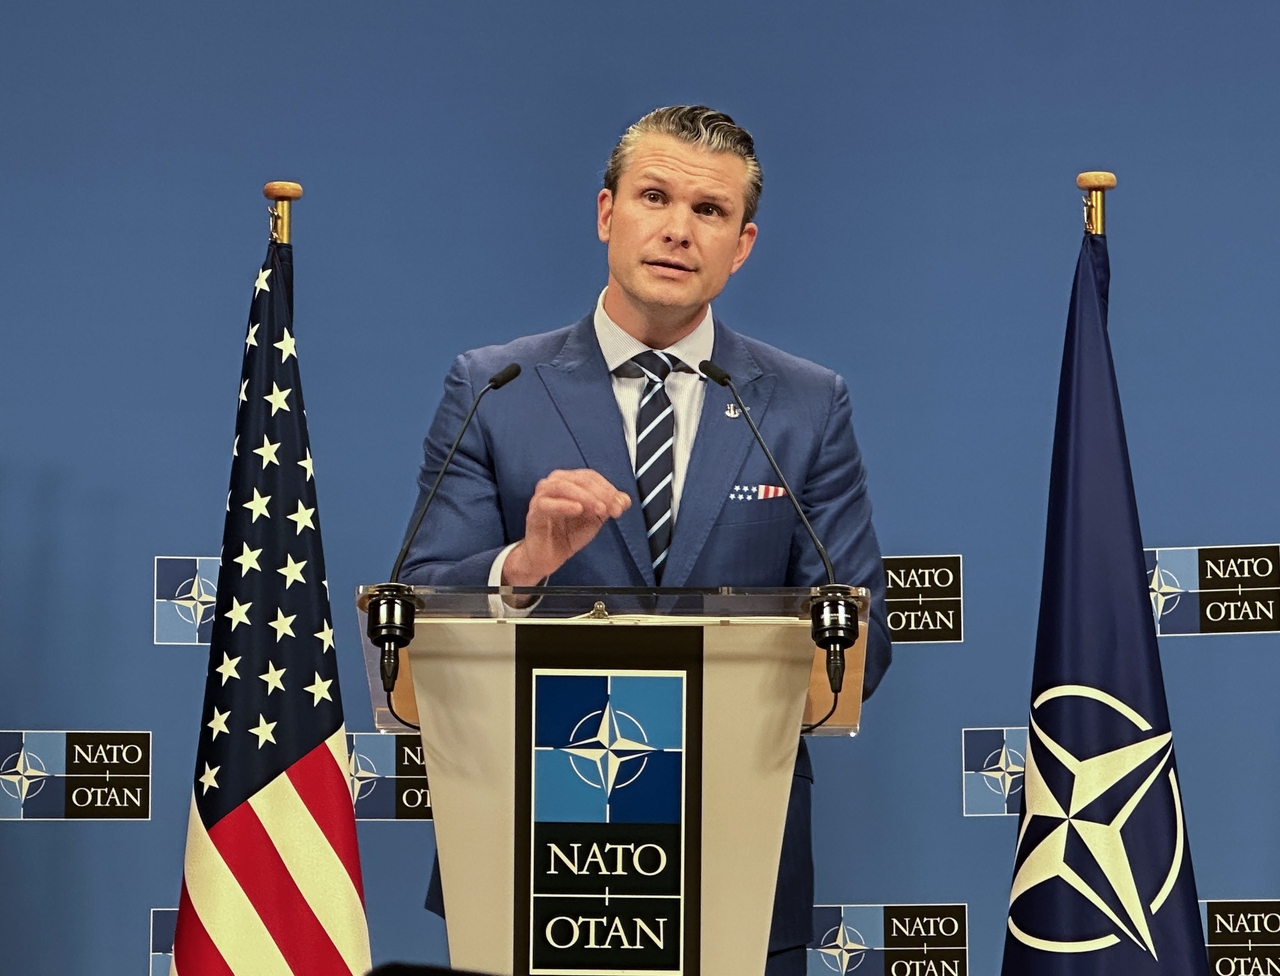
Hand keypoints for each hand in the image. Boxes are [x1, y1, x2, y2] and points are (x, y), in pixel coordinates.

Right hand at [502, 469, 630, 584]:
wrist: (548, 557)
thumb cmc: (568, 533)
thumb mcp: (595, 520)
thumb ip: (609, 507)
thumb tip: (625, 500)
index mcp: (569, 481)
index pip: (591, 477)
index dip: (608, 488)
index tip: (621, 506)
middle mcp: (553, 483)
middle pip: (579, 479)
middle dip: (600, 493)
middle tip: (612, 509)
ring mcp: (542, 496)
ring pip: (562, 487)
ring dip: (585, 497)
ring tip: (600, 509)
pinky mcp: (534, 512)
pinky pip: (547, 504)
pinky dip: (563, 505)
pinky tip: (578, 509)